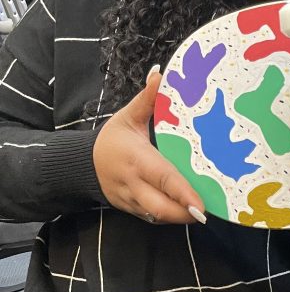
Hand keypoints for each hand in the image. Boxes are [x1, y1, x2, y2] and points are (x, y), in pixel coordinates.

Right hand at [93, 67, 205, 224]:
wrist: (80, 164)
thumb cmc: (111, 139)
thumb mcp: (127, 116)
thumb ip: (147, 99)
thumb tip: (160, 74)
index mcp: (136, 159)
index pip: (162, 177)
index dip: (181, 192)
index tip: (199, 204)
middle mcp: (133, 184)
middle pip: (160, 206)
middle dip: (184, 212)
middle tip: (208, 210)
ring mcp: (131, 200)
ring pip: (156, 215)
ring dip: (178, 216)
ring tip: (202, 211)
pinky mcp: (131, 209)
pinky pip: (151, 217)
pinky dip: (168, 216)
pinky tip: (186, 210)